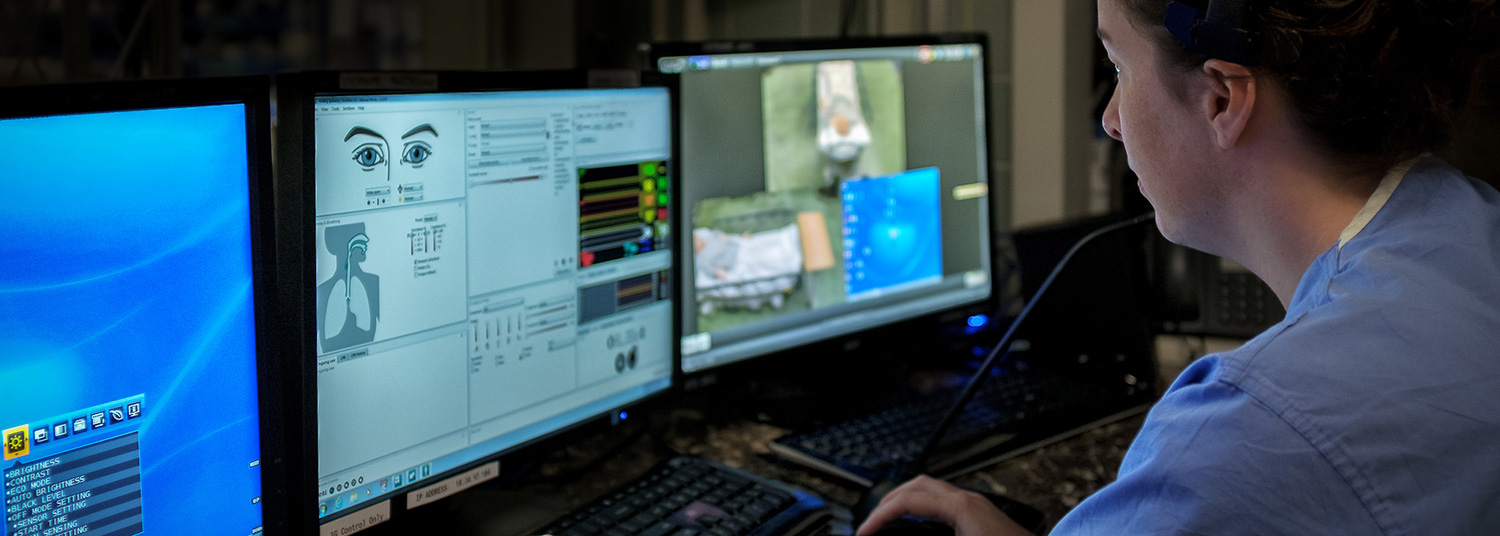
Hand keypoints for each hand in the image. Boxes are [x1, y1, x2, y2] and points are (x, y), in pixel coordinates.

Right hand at [856, 475, 1032, 535]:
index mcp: (962, 507)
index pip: (908, 502)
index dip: (880, 517)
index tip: (865, 532)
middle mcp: (970, 500)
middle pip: (919, 486)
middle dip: (889, 502)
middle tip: (872, 523)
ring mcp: (978, 506)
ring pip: (933, 491)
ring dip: (907, 502)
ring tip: (890, 520)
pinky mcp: (982, 517)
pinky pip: (945, 502)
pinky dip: (924, 509)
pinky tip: (919, 526)